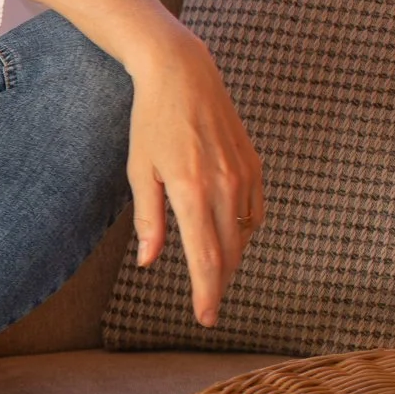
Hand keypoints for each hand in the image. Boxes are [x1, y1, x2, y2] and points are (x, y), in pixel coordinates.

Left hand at [128, 34, 261, 324]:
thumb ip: (148, 220)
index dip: (207, 291)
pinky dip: (244, 230)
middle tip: (207, 305)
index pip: (205, 256)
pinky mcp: (255, 165)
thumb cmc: (152, 124)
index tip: (205, 318)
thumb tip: (150, 262)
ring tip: (216, 275)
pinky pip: (255, 211)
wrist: (183, 75)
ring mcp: (245, 175)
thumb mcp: (139, 171)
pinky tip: (231, 238)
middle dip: (219, 282)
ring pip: (244, 234)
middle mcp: (224, 186)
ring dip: (232, 258)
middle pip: (230, 252)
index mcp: (191, 190)